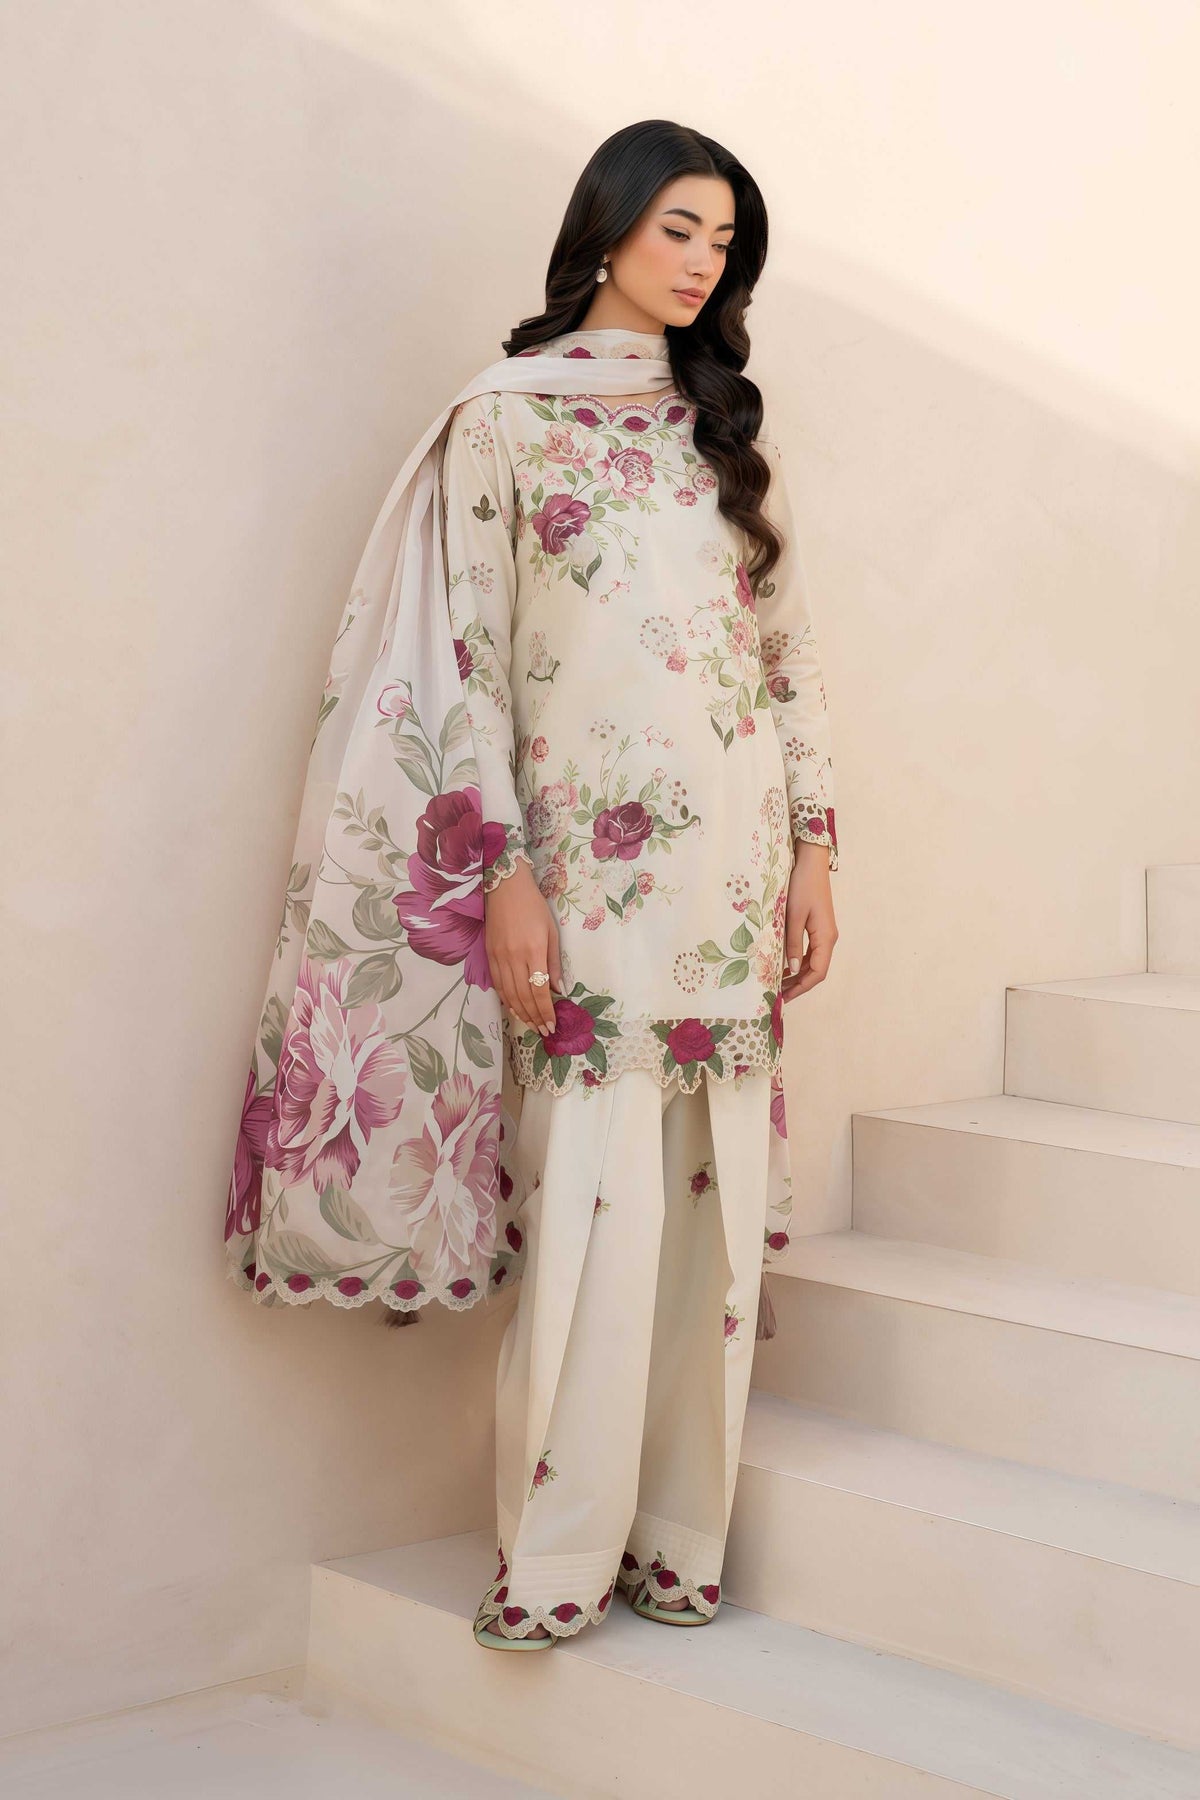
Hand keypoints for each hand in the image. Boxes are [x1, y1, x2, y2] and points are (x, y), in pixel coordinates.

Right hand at [483, 860, 564, 1035]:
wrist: (505, 887)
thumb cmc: (534, 907)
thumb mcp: (551, 931)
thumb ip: (554, 962)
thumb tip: (559, 989)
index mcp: (533, 951)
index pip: (539, 990)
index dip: (545, 1011)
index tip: (552, 1025)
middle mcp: (514, 958)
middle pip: (523, 996)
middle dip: (534, 1017)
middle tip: (543, 1031)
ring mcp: (499, 957)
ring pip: (508, 994)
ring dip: (520, 1013)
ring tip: (530, 1025)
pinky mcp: (489, 955)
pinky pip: (497, 984)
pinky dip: (506, 1000)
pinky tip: (514, 1008)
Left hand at [781, 841, 837, 1002]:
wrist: (811, 862)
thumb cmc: (802, 886)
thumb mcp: (794, 916)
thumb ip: (793, 943)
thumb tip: (794, 968)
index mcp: (826, 937)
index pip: (818, 972)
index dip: (802, 987)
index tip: (785, 997)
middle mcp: (828, 938)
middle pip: (816, 970)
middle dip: (799, 984)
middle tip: (777, 995)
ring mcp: (824, 933)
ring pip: (813, 962)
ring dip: (798, 974)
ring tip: (777, 983)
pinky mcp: (818, 926)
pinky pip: (810, 951)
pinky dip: (798, 961)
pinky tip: (784, 965)